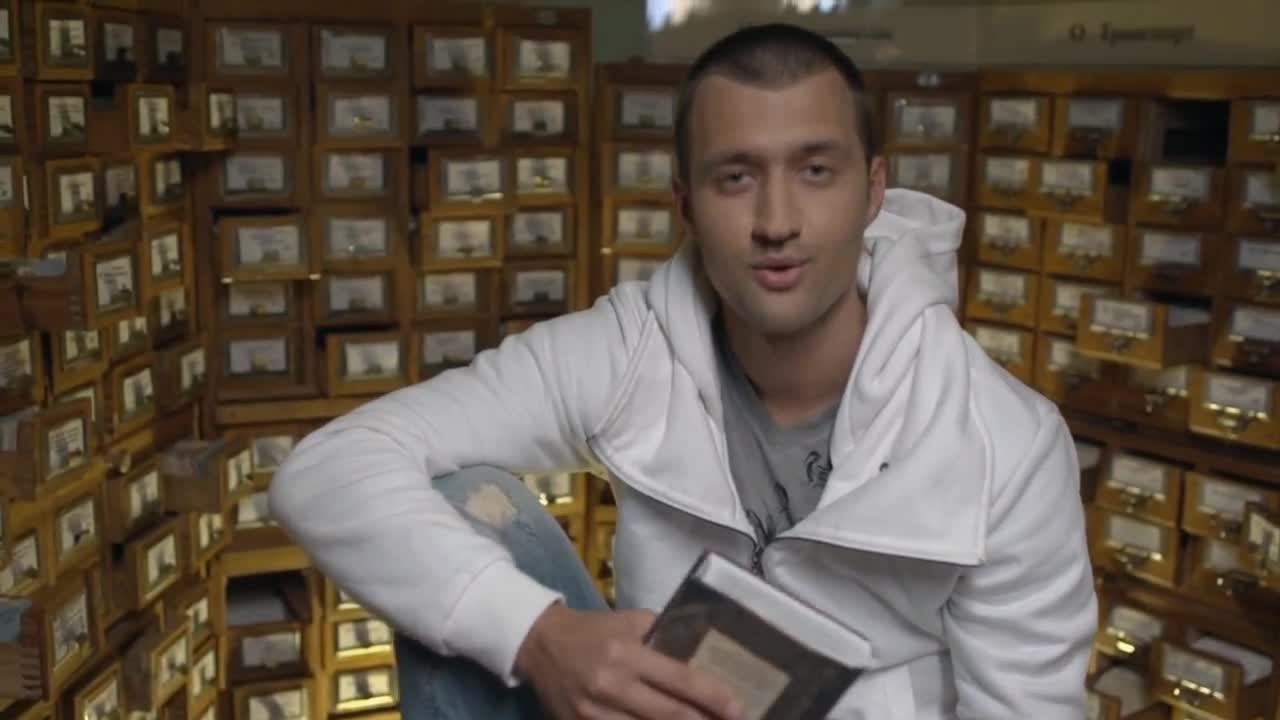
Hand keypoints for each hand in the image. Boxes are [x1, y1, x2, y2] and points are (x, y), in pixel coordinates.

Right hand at [515, 603, 744, 719]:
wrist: (541, 645)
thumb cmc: (595, 631)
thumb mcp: (631, 622)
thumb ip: (665, 637)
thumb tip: (704, 656)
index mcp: (626, 653)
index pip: (679, 678)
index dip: (712, 696)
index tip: (738, 709)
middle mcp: (611, 685)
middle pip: (668, 715)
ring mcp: (594, 714)